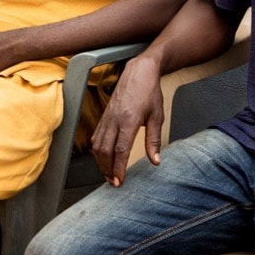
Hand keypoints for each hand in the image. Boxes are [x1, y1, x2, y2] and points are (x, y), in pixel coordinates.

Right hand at [90, 56, 164, 186]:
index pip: (120, 150)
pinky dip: (97, 150)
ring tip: (108, 173)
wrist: (138, 72)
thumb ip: (154, 140)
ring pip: (97, 145)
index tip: (120, 180)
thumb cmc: (149, 92)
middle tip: (114, 182)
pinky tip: (102, 157)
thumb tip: (155, 160)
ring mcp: (107, 117)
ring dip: (101, 162)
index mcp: (129, 121)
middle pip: (105, 150)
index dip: (118, 168)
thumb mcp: (157, 116)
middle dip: (107, 169)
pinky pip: (96, 136)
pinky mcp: (104, 116)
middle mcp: (114, 120)